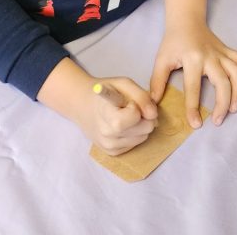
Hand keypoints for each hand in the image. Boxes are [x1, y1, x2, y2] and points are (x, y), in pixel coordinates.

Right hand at [36, 59, 157, 154]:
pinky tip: (123, 125)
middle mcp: (106, 134)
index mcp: (106, 114)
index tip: (128, 101)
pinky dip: (135, 134)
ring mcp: (108, 146)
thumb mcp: (123, 83)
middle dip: (144, 116)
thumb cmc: (105, 91)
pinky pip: (136, 144)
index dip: (137, 107)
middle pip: (145, 128)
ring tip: (126, 115)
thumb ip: (141, 96)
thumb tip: (153, 114)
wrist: (83, 105)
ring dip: (141, 125)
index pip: (134, 116)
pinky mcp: (112, 153)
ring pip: (143, 137)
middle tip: (131, 108)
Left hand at [152, 0, 236, 128]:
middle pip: (222, 83)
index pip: (193, 88)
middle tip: (217, 121)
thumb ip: (157, 81)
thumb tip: (153, 103)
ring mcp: (222, 53)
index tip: (195, 124)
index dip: (193, 108)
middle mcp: (210, 56)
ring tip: (232, 109)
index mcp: (192, 59)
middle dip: (222, 104)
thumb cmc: (173, 42)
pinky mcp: (228, 50)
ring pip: (236, 74)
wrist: (186, 20)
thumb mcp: (161, 60)